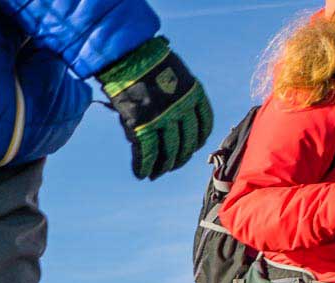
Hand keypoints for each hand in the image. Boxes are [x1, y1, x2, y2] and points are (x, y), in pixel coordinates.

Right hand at [99, 37, 211, 180]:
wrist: (131, 56)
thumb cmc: (150, 62)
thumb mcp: (176, 74)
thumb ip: (179, 97)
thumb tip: (173, 120)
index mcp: (194, 95)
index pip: (204, 125)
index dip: (198, 142)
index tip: (191, 150)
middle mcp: (182, 109)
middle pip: (186, 142)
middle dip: (179, 158)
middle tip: (170, 168)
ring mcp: (163, 118)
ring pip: (168, 151)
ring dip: (162, 166)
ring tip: (156, 174)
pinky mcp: (142, 124)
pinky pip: (147, 152)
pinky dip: (144, 165)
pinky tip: (142, 173)